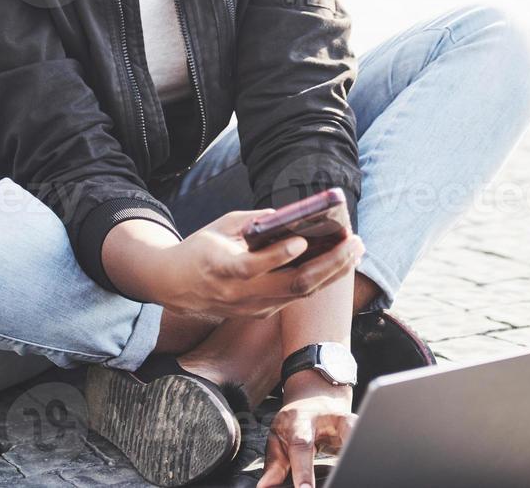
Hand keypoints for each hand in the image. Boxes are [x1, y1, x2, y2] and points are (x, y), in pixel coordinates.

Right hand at [109, 209, 363, 318]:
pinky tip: (338, 263)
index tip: (301, 241)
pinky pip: (295, 297)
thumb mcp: (220, 226)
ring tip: (355, 250)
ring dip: (331, 273)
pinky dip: (320, 280)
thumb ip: (254, 221)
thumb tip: (292, 216)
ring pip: (298, 295)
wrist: (175, 286)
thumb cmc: (200, 249)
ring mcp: (251, 307)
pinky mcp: (260, 313)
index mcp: (220, 268)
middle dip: (327, 265)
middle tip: (353, 243)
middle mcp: (237, 294)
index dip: (277, 256)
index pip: (251, 268)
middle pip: (289, 285)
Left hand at [256, 372, 355, 487]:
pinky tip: (364, 467)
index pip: (303, 447)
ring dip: (360, 450)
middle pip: (344, 431)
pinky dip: (363, 453)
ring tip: (355, 471)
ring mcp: (349, 422)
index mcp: (303, 421)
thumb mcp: (278, 437)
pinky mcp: (360, 428)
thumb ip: (274, 464)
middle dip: (346, 456)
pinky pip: (364, 441)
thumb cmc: (295, 420)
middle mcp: (330, 418)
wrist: (315, 396)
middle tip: (339, 479)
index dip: (304, 471)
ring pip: (361, 431)